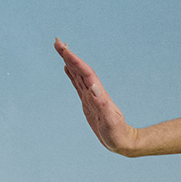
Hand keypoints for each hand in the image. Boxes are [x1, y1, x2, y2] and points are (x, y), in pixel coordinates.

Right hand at [54, 38, 138, 154]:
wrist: (123, 140)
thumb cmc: (117, 133)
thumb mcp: (110, 121)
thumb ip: (103, 105)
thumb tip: (94, 87)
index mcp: (98, 94)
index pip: (85, 73)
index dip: (75, 60)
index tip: (64, 48)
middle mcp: (94, 92)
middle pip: (80, 70)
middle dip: (69, 56)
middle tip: (57, 42)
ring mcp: (90, 96)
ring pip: (78, 75)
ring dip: (70, 62)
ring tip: (61, 49)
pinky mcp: (88, 102)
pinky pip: (78, 85)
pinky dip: (72, 75)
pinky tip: (67, 69)